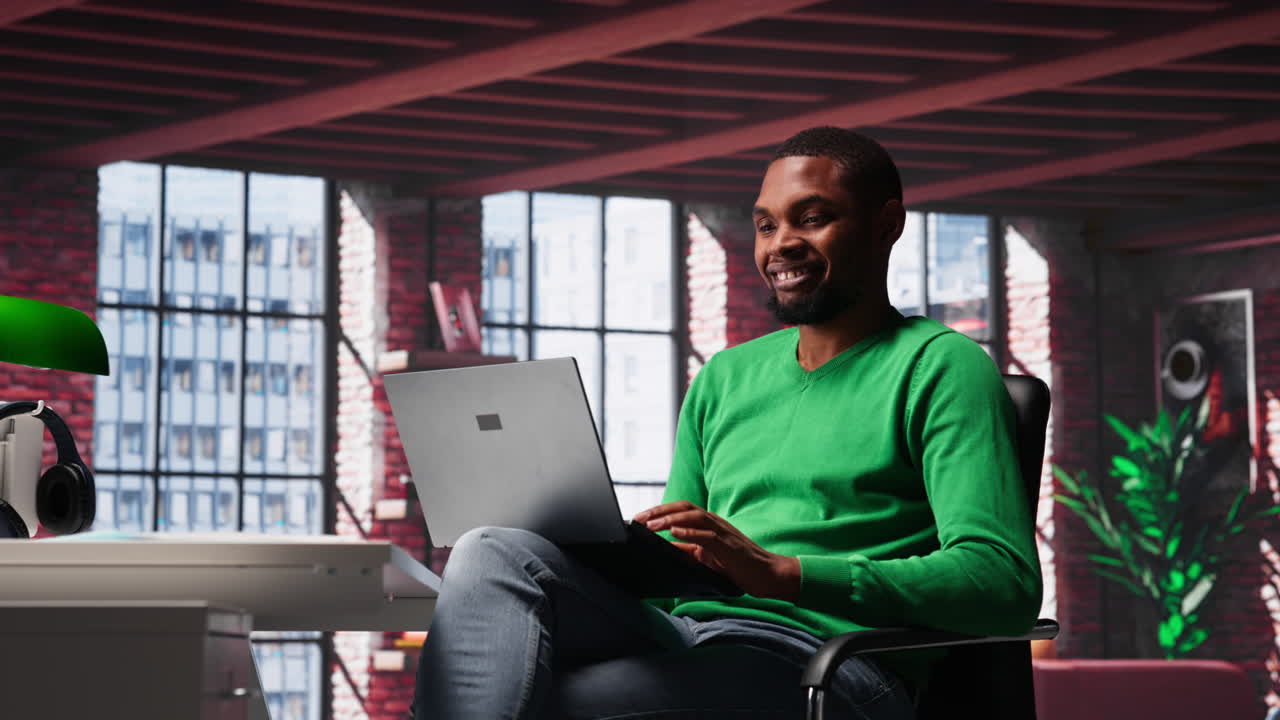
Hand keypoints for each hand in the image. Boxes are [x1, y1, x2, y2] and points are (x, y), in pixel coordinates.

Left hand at [634, 500, 800, 601]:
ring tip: (651, 525)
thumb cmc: (739, 566)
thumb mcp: (707, 556)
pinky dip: (690, 533)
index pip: (680, 510)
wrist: (768, 575)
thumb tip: (665, 546)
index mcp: (708, 524)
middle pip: (683, 508)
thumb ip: (688, 549)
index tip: (639, 518)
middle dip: (659, 511)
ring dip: (669, 520)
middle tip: (638, 518)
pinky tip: (675, 533)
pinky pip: (707, 535)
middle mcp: (714, 522)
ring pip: (693, 517)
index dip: (659, 511)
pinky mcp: (729, 546)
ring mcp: (722, 532)